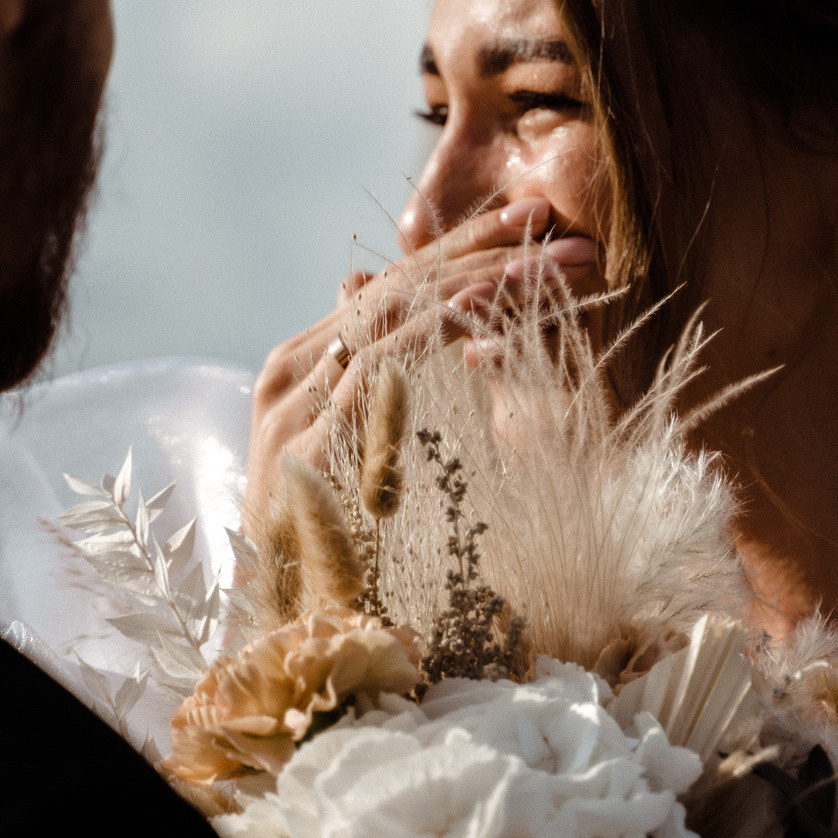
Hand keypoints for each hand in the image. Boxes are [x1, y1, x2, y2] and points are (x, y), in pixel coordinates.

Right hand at [245, 198, 596, 529]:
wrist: (282, 620)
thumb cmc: (326, 540)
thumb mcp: (348, 444)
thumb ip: (358, 370)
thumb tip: (357, 285)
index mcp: (302, 363)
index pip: (392, 284)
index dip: (463, 244)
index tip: (534, 218)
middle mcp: (291, 369)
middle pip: (397, 285)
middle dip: (482, 248)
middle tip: (555, 219)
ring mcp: (294, 402)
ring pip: (394, 313)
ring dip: (478, 280)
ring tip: (547, 260)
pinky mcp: (308, 439)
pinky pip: (380, 367)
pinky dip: (434, 332)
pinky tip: (485, 309)